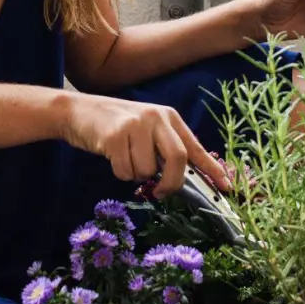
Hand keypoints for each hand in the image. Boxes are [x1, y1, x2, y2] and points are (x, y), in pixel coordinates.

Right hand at [58, 93, 230, 198]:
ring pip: (148, 171)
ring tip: (124, 157)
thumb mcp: (146, 129)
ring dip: (136, 175)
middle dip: (171, 183)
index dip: (212, 169)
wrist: (77, 111)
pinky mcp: (115, 136)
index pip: (195, 147)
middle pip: (178, 160)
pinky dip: (119, 173)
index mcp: (168, 117)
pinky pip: (125, 172)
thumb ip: (164, 148)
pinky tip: (111, 155)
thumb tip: (184, 178)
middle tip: (161, 191)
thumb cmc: (114, 125)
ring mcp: (135, 125)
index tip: (227, 187)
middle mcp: (155, 118)